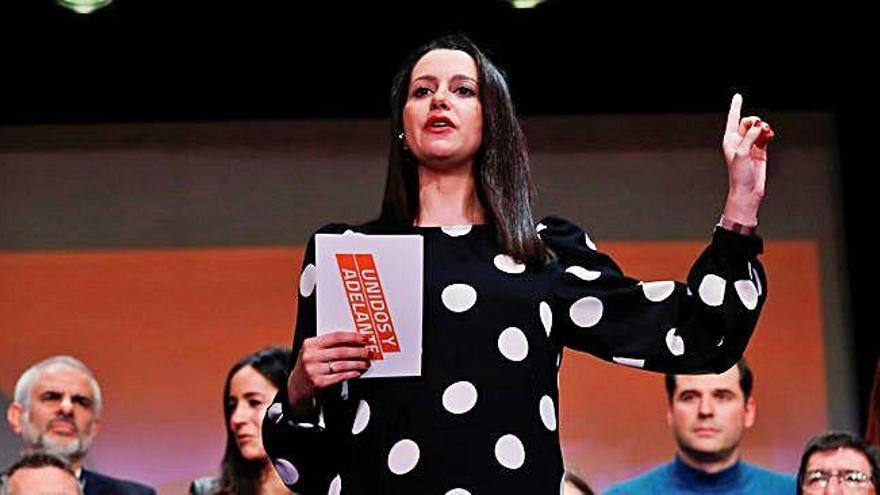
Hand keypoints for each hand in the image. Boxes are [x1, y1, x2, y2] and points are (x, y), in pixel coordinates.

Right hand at [287, 331, 369, 410]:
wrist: (295, 387)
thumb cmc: (308, 366)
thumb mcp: (313, 351)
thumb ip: (328, 345)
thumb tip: (354, 341)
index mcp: (310, 344)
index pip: (336, 337)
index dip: (353, 337)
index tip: (364, 339)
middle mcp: (310, 356)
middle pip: (341, 351)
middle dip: (358, 351)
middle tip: (368, 352)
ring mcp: (313, 370)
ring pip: (342, 364)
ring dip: (357, 363)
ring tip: (365, 363)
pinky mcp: (317, 382)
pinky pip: (339, 376)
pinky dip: (350, 374)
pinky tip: (357, 372)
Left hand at [721, 93, 774, 223]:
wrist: (748, 190)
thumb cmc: (739, 175)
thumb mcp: (742, 153)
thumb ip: (750, 137)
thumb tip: (758, 125)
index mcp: (729, 140)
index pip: (732, 119)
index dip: (735, 106)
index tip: (738, 96)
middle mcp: (739, 141)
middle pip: (748, 122)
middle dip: (755, 121)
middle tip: (760, 127)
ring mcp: (750, 145)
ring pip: (758, 128)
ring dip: (763, 128)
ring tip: (767, 132)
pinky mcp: (760, 150)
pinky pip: (765, 136)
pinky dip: (768, 133)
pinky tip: (770, 135)